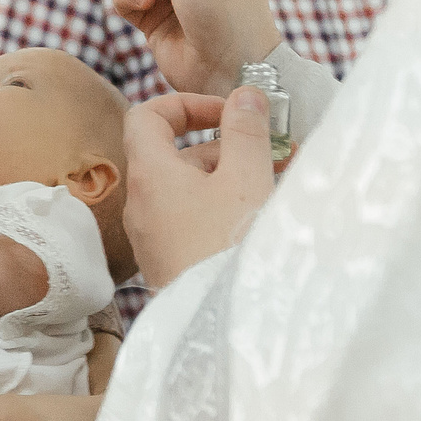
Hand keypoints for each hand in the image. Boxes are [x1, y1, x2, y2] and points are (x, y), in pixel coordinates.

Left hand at [124, 89, 274, 290]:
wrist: (218, 325)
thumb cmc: (228, 247)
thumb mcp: (246, 178)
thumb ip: (245, 130)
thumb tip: (244, 95)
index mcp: (149, 175)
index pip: (147, 116)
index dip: (186, 104)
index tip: (228, 112)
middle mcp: (142, 204)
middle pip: (175, 155)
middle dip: (225, 147)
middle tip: (273, 151)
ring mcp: (153, 237)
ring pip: (189, 190)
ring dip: (230, 178)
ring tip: (278, 183)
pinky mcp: (169, 263)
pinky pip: (192, 220)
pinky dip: (222, 207)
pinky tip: (260, 217)